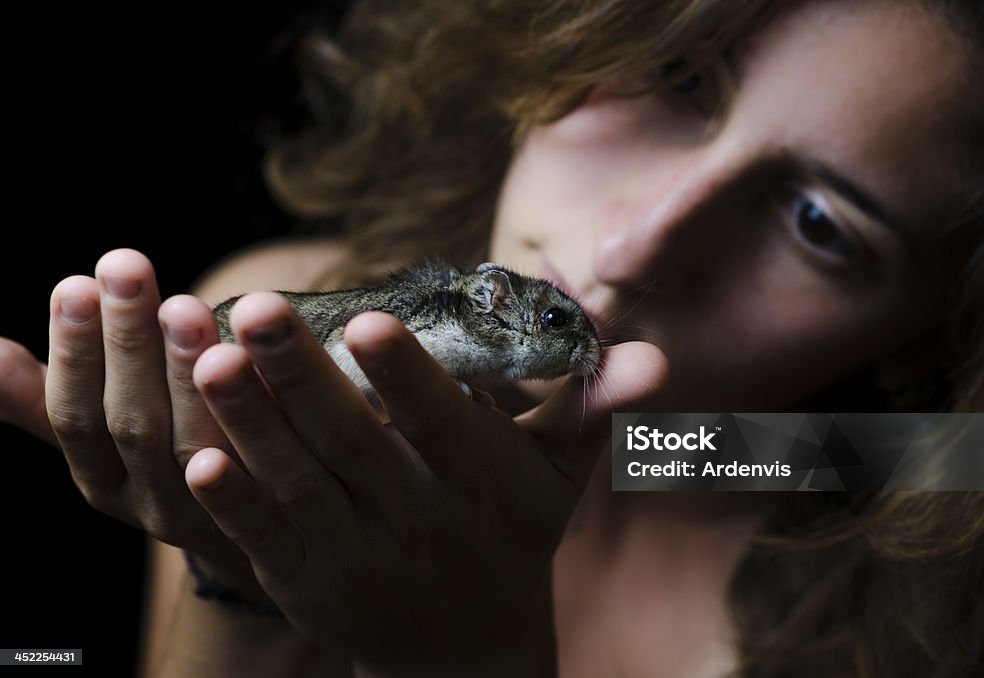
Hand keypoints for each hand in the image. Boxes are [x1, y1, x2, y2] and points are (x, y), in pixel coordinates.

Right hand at [37, 249, 263, 597]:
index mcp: (104, 480)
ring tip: (184, 305)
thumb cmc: (171, 460)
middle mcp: (152, 504)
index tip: (76, 284)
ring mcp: (212, 517)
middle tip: (127, 266)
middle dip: (127, 342)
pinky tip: (253, 365)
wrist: (268, 535)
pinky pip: (264, 470)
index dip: (72, 354)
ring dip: (185, 373)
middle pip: (133, 422)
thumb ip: (48, 400)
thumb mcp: (105, 438)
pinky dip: (256, 421)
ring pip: (195, 443)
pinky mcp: (274, 515)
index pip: (76, 416)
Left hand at [183, 293, 668, 675]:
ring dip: (253, 425)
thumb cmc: (513, 534)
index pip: (441, 420)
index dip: (406, 372)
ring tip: (209, 358)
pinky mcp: (311, 584)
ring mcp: (360, 556)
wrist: (466, 651)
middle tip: (259, 306)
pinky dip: (234, 505)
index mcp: (478, 479)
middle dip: (304, 375)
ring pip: (301, 485)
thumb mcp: (558, 476)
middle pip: (355, 443)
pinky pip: (268, 542)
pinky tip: (197, 460)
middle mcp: (419, 518)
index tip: (367, 317)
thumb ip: (591, 407)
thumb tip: (655, 354)